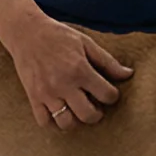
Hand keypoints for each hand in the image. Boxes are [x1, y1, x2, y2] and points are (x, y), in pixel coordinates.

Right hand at [0, 12, 133, 128]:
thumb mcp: (86, 43)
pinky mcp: (33, 97)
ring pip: (66, 123)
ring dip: (76, 121)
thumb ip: (107, 61)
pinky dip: (54, 123)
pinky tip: (59, 113)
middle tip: (96, 107)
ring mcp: (47, 93)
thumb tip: (128, 74)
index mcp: (80, 69)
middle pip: (88, 115)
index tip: (108, 93)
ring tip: (77, 111)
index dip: (112, 96)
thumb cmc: (58, 36)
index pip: (106, 95)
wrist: (26, 32)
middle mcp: (64, 84)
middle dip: (97, 114)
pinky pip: (44, 122)